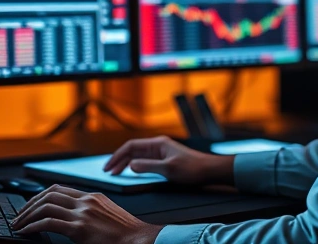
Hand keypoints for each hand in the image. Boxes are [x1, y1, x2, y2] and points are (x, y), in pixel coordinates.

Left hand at [9, 184, 161, 243]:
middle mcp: (86, 201)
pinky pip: (48, 223)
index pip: (58, 189)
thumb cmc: (127, 234)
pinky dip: (33, 227)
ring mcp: (82, 213)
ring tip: (18, 225)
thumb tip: (72, 219)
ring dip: (27, 216)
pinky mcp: (79, 228)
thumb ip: (90, 212)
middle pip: (48, 194)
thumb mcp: (108, 215)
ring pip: (45, 206)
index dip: (40, 196)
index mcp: (93, 196)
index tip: (30, 206)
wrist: (140, 241)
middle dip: (29, 204)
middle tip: (19, 216)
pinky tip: (26, 232)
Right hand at [102, 135, 234, 185]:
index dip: (117, 156)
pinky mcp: (165, 161)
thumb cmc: (192, 168)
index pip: (131, 146)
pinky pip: (145, 162)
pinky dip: (135, 167)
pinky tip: (131, 173)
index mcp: (158, 143)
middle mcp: (158, 146)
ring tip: (116, 173)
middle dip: (119, 160)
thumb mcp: (168, 169)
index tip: (109, 167)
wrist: (210, 171)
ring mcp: (161, 153)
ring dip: (126, 164)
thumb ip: (148, 167)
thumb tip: (130, 165)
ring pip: (138, 157)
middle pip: (133, 151)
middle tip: (108, 172)